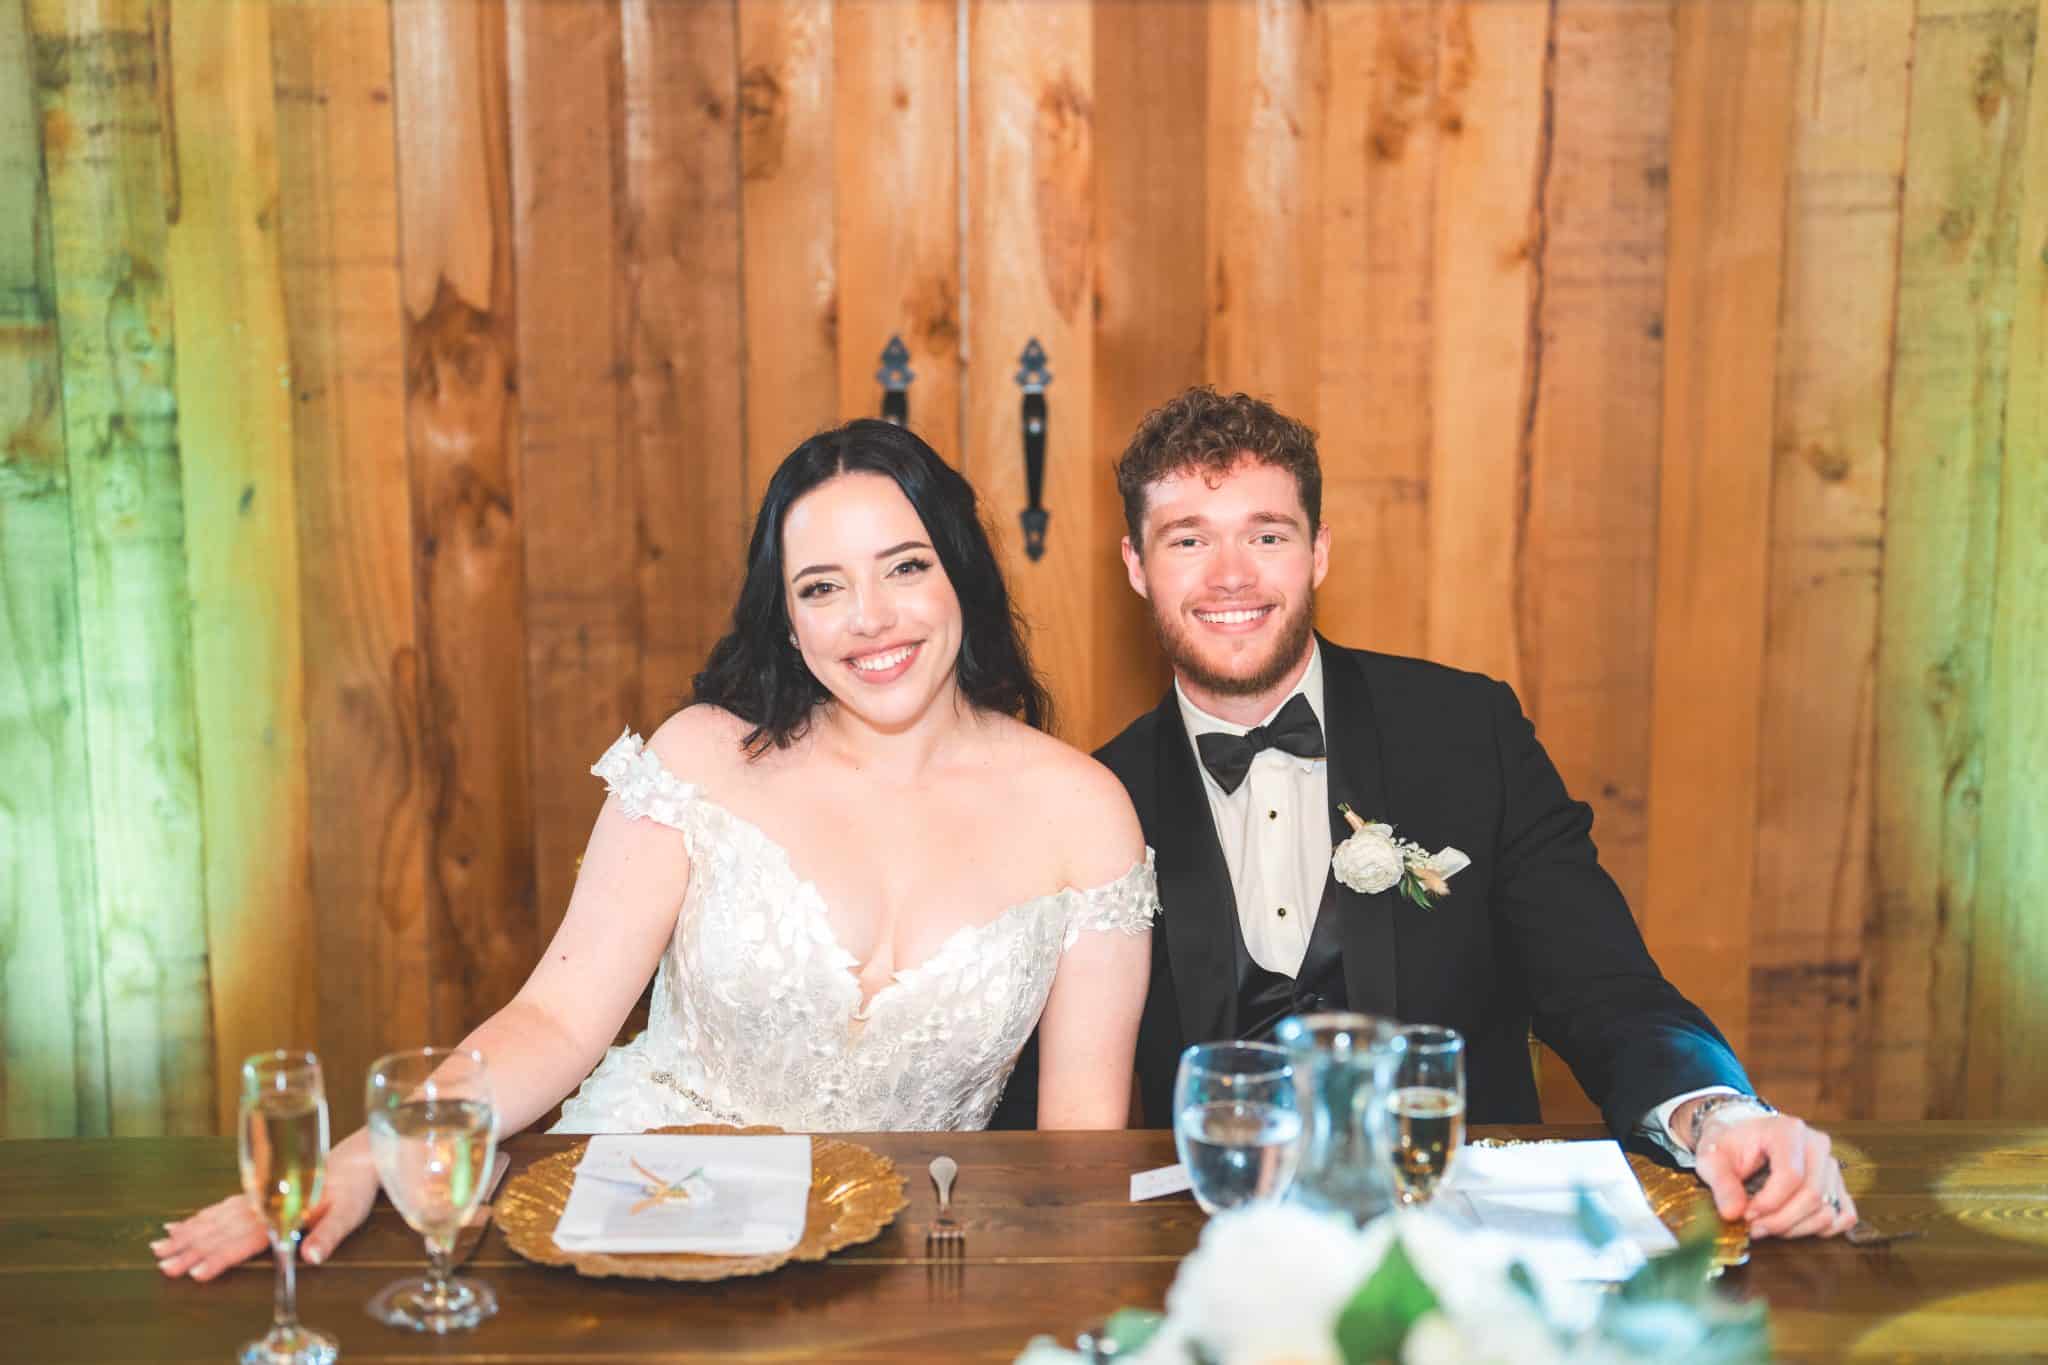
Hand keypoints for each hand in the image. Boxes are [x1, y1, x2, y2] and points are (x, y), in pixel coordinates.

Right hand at [151, 1140, 379, 1278]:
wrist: (356, 1157)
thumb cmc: (353, 1188)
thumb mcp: (349, 1212)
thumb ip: (328, 1235)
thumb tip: (311, 1257)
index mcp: (282, 1212)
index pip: (244, 1240)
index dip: (219, 1257)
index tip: (194, 1272)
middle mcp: (264, 1203)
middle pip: (221, 1230)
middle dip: (190, 1248)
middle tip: (162, 1264)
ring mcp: (258, 1197)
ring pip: (215, 1218)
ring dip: (188, 1233)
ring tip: (160, 1246)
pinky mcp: (258, 1192)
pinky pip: (221, 1206)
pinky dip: (199, 1217)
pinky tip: (182, 1225)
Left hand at [1693, 1111, 1855, 1239]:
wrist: (1743, 1136)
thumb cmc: (1729, 1145)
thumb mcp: (1712, 1158)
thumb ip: (1721, 1183)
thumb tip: (1733, 1214)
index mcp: (1788, 1130)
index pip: (1791, 1175)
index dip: (1770, 1203)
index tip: (1747, 1215)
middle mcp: (1817, 1144)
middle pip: (1812, 1196)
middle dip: (1781, 1221)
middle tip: (1755, 1228)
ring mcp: (1831, 1164)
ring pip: (1828, 1210)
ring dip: (1797, 1229)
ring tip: (1769, 1225)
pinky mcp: (1838, 1183)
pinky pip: (1844, 1215)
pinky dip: (1822, 1229)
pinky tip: (1795, 1225)